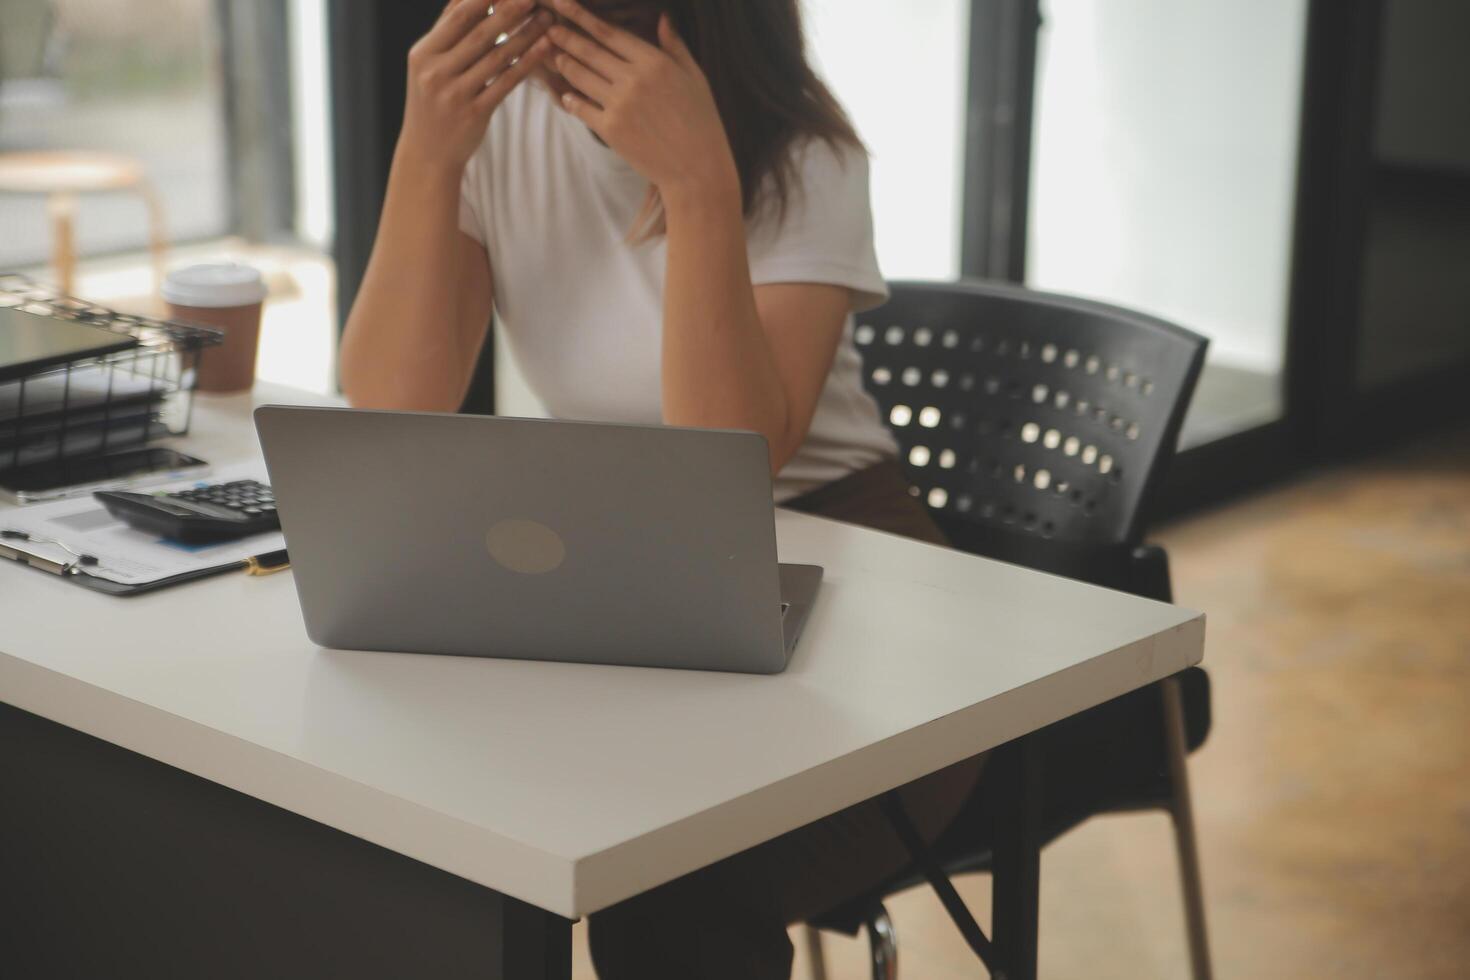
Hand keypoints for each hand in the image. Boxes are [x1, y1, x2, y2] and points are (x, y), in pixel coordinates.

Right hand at [399, 0, 555, 176]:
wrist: (427, 153)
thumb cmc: (433, 102)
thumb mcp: (429, 66)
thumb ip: (447, 33)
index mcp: (423, 53)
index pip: (458, 15)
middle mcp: (436, 71)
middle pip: (480, 32)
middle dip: (511, 9)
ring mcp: (455, 94)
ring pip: (497, 56)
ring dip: (526, 34)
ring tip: (548, 18)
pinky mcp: (475, 113)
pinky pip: (507, 82)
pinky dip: (527, 63)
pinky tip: (544, 48)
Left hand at [545, 0, 738, 202]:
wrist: (697, 168)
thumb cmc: (701, 121)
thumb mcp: (696, 77)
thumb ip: (675, 46)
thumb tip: (662, 18)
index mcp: (655, 62)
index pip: (609, 33)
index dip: (582, 17)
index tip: (564, 5)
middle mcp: (634, 79)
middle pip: (589, 51)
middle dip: (565, 38)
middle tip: (548, 29)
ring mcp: (620, 104)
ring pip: (581, 77)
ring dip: (564, 65)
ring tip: (554, 57)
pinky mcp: (611, 129)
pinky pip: (582, 108)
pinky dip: (571, 100)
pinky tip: (566, 95)